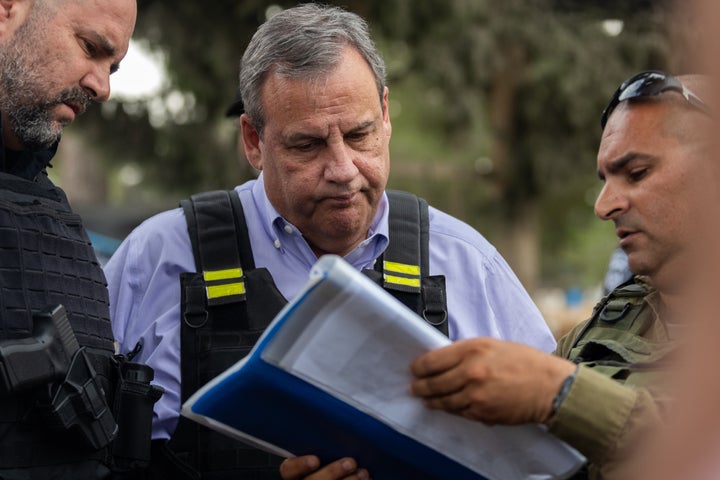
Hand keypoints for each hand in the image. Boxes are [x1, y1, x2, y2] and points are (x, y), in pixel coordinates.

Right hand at [280, 455, 369, 479]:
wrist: (336, 473)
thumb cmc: (324, 462)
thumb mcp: (317, 453)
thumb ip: (321, 447)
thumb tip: (336, 431)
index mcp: (293, 474)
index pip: (288, 470)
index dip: (300, 465)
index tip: (315, 460)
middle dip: (332, 472)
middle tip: (350, 462)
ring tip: (363, 473)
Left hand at [409, 337, 576, 424]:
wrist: (549, 387)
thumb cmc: (524, 362)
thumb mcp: (491, 345)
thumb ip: (465, 352)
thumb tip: (443, 360)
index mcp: (472, 349)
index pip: (432, 360)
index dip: (419, 367)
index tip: (414, 369)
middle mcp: (471, 372)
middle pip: (433, 383)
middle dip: (420, 386)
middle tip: (414, 387)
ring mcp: (475, 395)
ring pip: (444, 401)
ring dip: (432, 401)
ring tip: (425, 399)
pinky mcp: (482, 413)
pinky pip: (459, 412)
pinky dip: (451, 409)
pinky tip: (447, 406)